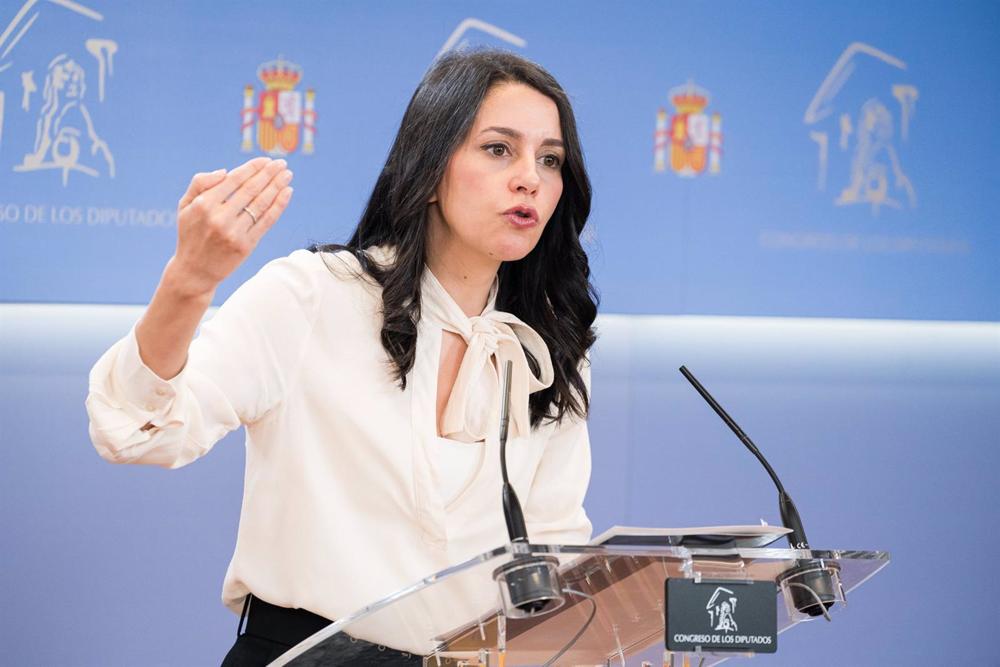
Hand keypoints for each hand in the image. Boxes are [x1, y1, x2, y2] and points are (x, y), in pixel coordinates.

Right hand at [169, 157, 293, 295]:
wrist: (194, 271)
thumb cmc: (191, 233)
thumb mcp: (185, 205)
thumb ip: (200, 183)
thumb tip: (226, 171)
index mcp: (204, 204)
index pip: (234, 180)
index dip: (253, 168)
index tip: (266, 160)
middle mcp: (220, 217)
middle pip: (251, 190)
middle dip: (269, 174)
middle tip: (282, 163)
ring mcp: (234, 232)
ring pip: (261, 204)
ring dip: (277, 187)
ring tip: (287, 175)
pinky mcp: (246, 246)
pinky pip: (266, 221)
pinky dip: (279, 206)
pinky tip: (287, 193)